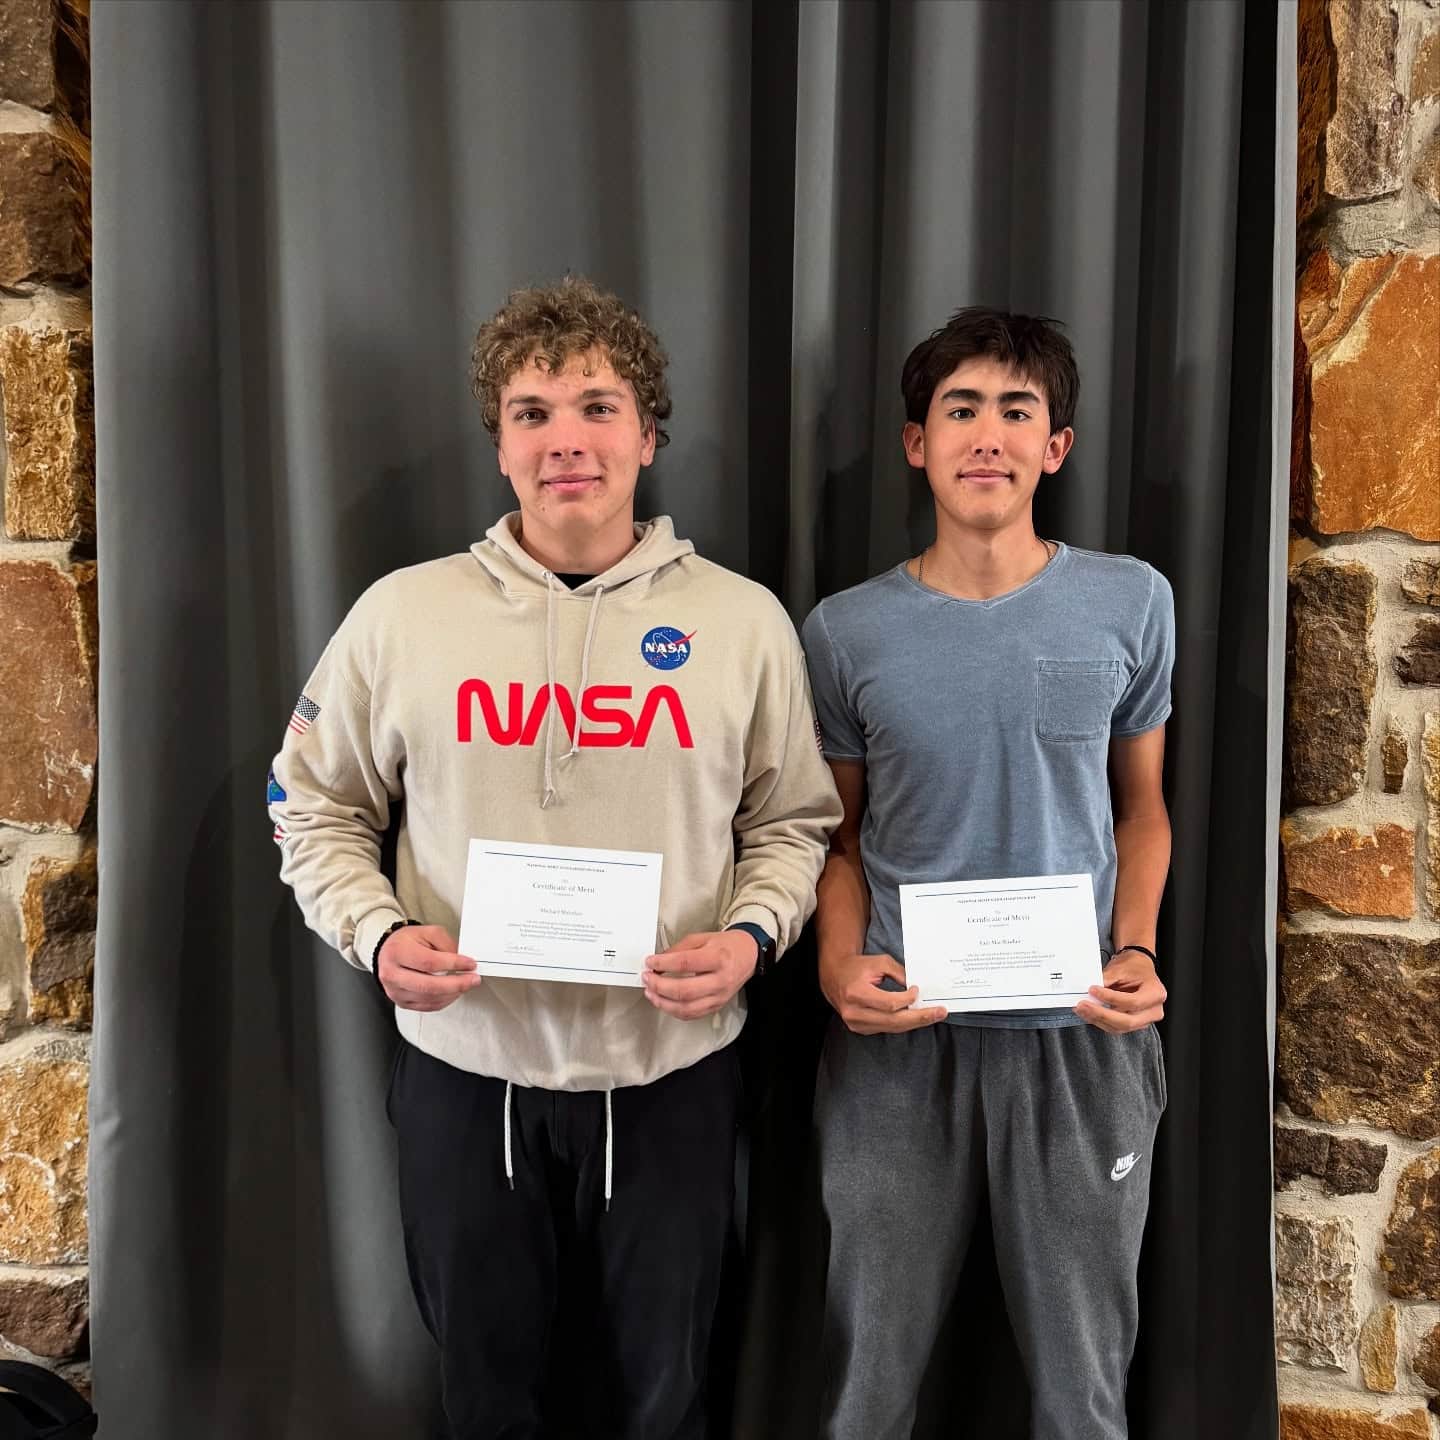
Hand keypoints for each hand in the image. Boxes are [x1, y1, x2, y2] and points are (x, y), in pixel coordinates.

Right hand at [377, 924, 480, 1011]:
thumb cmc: (407, 942)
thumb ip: (446, 944)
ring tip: (465, 984)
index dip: (453, 964)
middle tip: (473, 979)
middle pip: (428, 985)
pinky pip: (427, 1006)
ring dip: (452, 993)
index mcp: (397, 952)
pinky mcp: (401, 1002)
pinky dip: (445, 1001)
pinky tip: (453, 992)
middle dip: (456, 984)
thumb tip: (462, 960)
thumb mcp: (429, 932)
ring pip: (429, 999)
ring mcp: (395, 991)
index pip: (429, 962)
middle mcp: (392, 974)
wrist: (389, 952)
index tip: (470, 964)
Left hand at [642, 931, 756, 1020]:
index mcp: (718, 958)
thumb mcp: (701, 938)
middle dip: (659, 986)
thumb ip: (678, 949)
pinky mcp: (717, 1005)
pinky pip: (692, 1014)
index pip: (685, 964)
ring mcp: (719, 996)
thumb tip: (658, 961)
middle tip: (647, 978)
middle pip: (684, 990)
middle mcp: (720, 980)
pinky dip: (674, 1010)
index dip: (663, 964)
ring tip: (651, 992)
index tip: (650, 962)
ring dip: (663, 1002)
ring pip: (686, 1007)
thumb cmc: (726, 945)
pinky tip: (664, 1002)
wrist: (748, 955)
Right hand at [818, 951, 947, 1034]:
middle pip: (893, 1021)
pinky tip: (915, 1017)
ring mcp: (856, 1024)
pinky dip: (902, 1023)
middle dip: (920, 1017)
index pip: (889, 1003)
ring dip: (914, 1022)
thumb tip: (918, 988)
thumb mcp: (879, 962)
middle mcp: (854, 1012)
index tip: (917, 990)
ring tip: (933, 1016)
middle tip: (940, 1012)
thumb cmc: (858, 967)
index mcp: (856, 993)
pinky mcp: (860, 1029)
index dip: (907, 999)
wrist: (835, 977)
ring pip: (892, 1027)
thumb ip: (899, 973)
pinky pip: (886, 1028)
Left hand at [1074, 949, 1165, 1032]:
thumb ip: (1107, 980)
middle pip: (1127, 1021)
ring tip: (1082, 1009)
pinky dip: (1101, 1021)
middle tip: (1084, 1005)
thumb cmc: (1134, 967)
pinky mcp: (1134, 1024)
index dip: (1110, 998)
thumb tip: (1090, 992)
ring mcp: (1145, 1020)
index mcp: (1156, 994)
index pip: (1133, 1002)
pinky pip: (1116, 1028)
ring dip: (1098, 1020)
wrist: (1138, 968)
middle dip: (1102, 1014)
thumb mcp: (1121, 968)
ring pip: (1120, 1027)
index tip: (1093, 990)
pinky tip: (1089, 1014)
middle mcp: (1154, 1011)